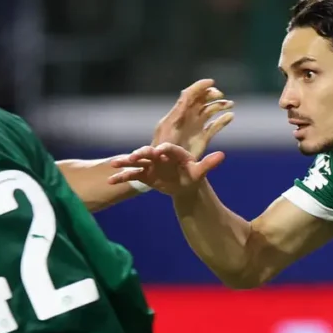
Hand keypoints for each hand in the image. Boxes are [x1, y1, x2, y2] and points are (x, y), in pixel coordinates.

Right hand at [107, 143, 224, 196]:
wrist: (183, 184)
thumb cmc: (192, 175)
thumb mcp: (200, 171)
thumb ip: (209, 164)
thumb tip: (222, 155)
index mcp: (173, 151)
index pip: (168, 148)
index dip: (164, 149)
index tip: (160, 150)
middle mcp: (158, 155)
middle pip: (148, 152)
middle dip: (141, 153)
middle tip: (136, 155)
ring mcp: (149, 164)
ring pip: (136, 161)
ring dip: (126, 162)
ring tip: (116, 164)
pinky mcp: (143, 174)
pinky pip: (130, 176)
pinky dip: (121, 177)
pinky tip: (110, 181)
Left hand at [151, 78, 235, 160]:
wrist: (164, 172)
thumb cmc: (161, 152)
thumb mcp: (168, 133)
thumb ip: (178, 116)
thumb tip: (185, 97)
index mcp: (176, 116)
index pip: (188, 96)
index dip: (199, 87)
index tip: (211, 81)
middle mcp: (186, 119)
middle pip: (200, 100)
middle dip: (210, 95)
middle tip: (220, 95)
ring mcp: (194, 128)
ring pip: (208, 111)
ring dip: (219, 106)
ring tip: (230, 105)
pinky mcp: (201, 138)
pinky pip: (213, 126)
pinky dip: (222, 121)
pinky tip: (230, 117)